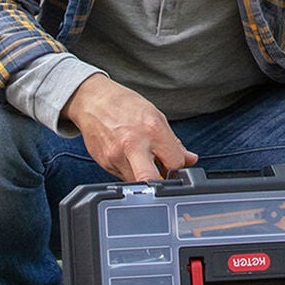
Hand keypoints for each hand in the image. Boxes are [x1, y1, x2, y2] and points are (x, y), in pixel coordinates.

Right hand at [63, 76, 197, 181]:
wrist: (95, 102)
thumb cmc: (126, 105)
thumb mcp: (157, 116)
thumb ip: (174, 142)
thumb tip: (190, 159)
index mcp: (152, 130)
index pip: (175, 161)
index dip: (179, 166)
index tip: (177, 165)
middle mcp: (134, 145)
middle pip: (152, 179)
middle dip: (162, 183)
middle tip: (164, 176)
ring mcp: (117, 156)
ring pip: (138, 182)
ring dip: (146, 178)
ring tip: (145, 162)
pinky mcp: (105, 164)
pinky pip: (124, 178)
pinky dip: (132, 172)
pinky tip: (130, 158)